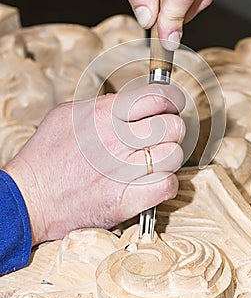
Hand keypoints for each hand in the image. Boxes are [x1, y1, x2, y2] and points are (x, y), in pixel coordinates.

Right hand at [4, 84, 184, 245]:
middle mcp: (116, 140)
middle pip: (172, 126)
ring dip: (169, 156)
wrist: (29, 197)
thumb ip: (104, 105)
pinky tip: (153, 181)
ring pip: (174, 155)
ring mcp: (122, 172)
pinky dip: (166, 183)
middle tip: (163, 134)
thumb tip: (134, 102)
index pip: (158, 96)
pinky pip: (167, 185)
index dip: (173, 99)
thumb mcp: (68, 114)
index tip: (172, 105)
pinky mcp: (124, 201)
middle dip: (173, 128)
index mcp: (103, 114)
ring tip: (155, 159)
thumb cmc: (46, 155)